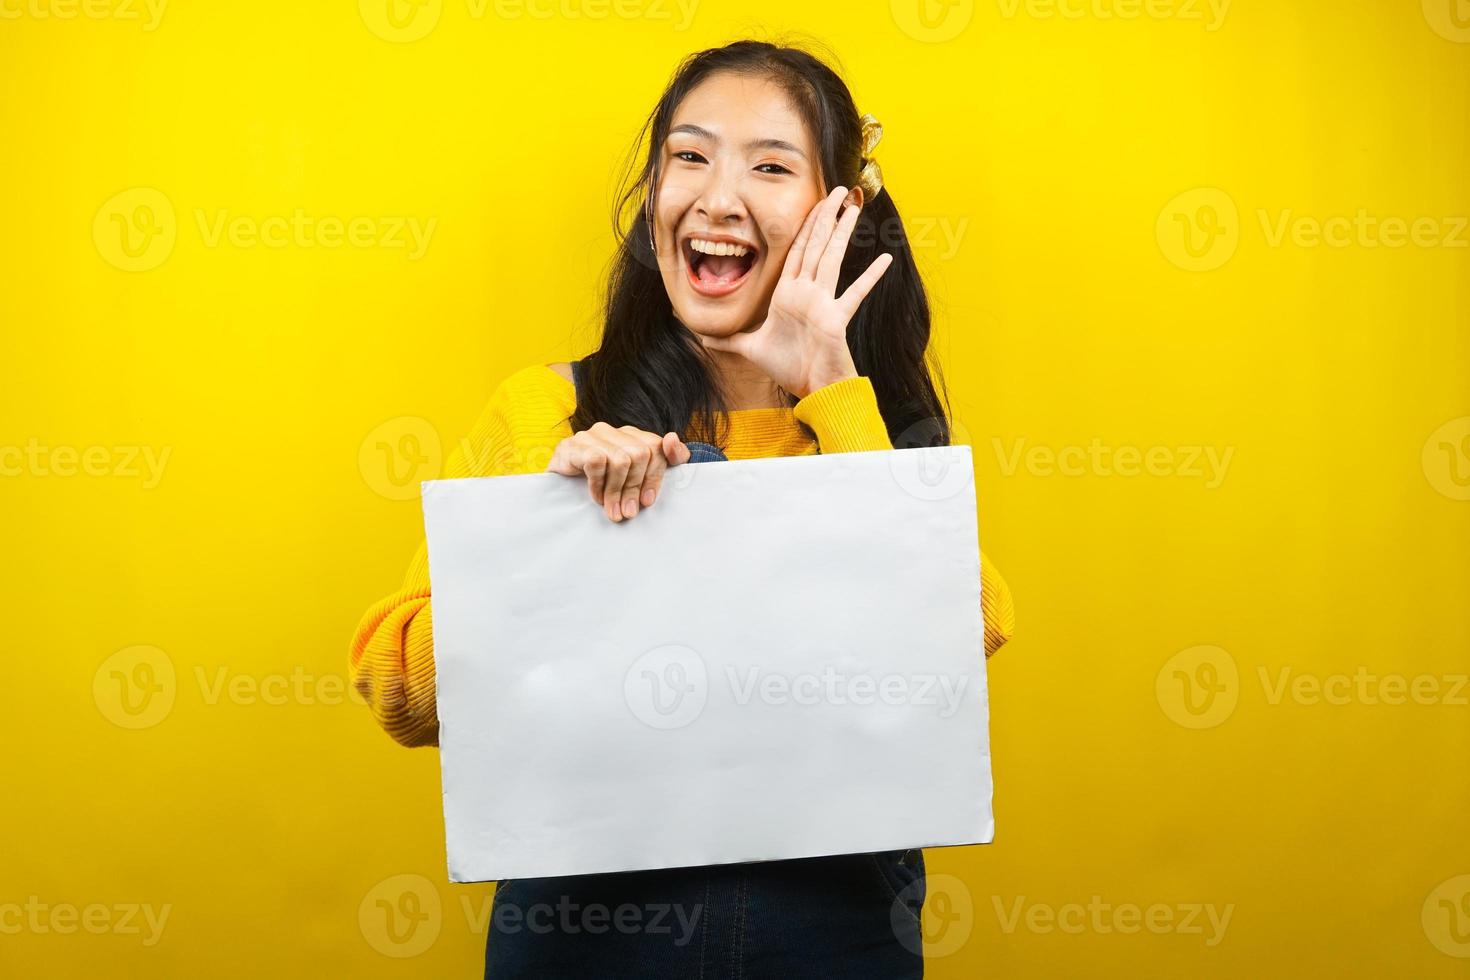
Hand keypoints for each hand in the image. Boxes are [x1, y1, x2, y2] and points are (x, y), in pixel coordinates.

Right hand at [546, 423, 691, 521]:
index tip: (648, 501)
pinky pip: (596, 462)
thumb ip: (662, 460)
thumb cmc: (601, 486)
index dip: (655, 476)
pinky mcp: (574, 446)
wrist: (558, 490)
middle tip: (628, 511)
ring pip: (621, 459)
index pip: (656, 447)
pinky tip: (595, 497)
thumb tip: (673, 440)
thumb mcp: (634, 479)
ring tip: (612, 510)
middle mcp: (613, 431)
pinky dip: (598, 484)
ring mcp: (592, 436)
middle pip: (640, 454)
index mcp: (631, 436)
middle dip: (636, 487)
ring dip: (617, 491)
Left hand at [701, 185, 892, 397]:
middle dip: (825, 216)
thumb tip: (703, 337)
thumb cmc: (789, 368)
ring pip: (832, 260)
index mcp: (788, 294)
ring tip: (854, 208)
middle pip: (817, 246)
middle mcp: (807, 293)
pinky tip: (884, 259)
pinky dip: (869, 277)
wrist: (812, 390)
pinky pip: (855, 293)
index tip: (816, 203)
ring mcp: (823, 303)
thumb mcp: (751, 348)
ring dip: (842, 233)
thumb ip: (728, 339)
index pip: (797, 251)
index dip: (806, 225)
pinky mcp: (836, 319)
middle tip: (838, 190)